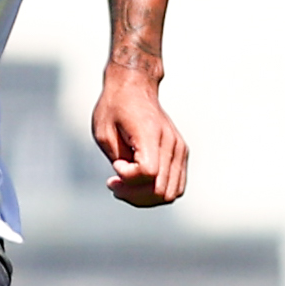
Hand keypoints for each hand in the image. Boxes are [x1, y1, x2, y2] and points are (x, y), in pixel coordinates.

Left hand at [92, 67, 187, 205]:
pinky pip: (175, 187)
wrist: (134, 88)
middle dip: (134, 195)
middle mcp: (171, 143)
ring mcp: (179, 149)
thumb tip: (131, 182)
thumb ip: (118, 160)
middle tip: (114, 184)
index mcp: (151, 134)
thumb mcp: (104, 133)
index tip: (115, 165)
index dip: (128, 178)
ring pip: (170, 194)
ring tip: (125, 186)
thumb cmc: (115, 107)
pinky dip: (155, 192)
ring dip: (145, 198)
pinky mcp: (180, 154)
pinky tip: (137, 184)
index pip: (148, 173)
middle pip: (161, 190)